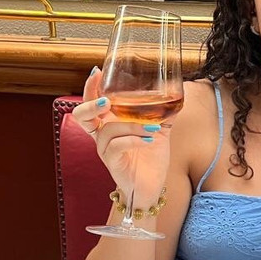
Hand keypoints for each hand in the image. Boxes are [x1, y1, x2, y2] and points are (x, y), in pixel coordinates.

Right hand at [70, 68, 173, 206]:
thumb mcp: (159, 131)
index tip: (97, 72)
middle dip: (91, 104)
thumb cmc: (150, 159)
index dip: (90, 88)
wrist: (151, 187)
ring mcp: (106, 150)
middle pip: (83, 116)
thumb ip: (164, 113)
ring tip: (152, 127)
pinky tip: (149, 139)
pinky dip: (133, 140)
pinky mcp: (113, 163)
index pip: (92, 103)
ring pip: (108, 130)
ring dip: (130, 125)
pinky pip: (116, 147)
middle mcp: (103, 136)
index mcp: (110, 124)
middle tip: (107, 100)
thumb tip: (178, 93)